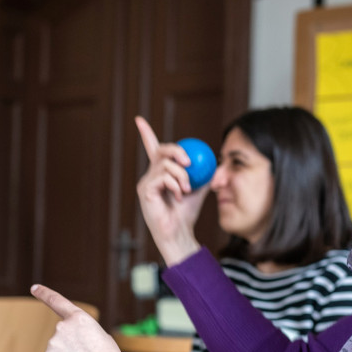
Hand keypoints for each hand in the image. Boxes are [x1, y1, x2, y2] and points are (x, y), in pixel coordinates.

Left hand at [32, 284, 120, 351]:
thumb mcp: (99, 336)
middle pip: (61, 337)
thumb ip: (79, 334)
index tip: (33, 288)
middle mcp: (61, 327)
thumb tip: (67, 347)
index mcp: (78, 317)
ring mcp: (52, 344)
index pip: (57, 301)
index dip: (44, 294)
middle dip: (71, 347)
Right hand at [134, 116, 206, 265]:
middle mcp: (150, 176)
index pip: (152, 148)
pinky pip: (163, 177)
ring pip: (165, 164)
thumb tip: (213, 159)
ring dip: (182, 174)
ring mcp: (145, 183)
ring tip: (187, 188)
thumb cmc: (187, 213)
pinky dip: (175, 184)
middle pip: (161, 150)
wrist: (180, 232)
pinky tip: (179, 195)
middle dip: (177, 151)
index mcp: (160, 173)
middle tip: (190, 162)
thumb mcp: (199, 188)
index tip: (138, 119)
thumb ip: (202, 173)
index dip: (145, 133)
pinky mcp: (144, 190)